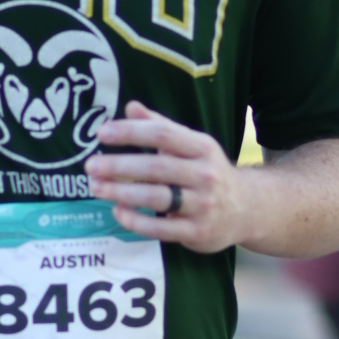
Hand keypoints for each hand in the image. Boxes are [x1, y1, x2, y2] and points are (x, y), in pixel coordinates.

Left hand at [86, 103, 246, 253]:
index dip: (131, 132)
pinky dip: (136, 221)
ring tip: (96, 187)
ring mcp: (203, 205)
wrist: (247, 208)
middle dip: (120, 166)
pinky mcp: (198, 231)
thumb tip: (131, 107)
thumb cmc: (208, 171)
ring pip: (157, 198)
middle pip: (156, 167)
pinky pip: (161, 228)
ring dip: (122, 192)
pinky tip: (117, 211)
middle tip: (91, 165)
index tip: (102, 133)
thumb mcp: (192, 145)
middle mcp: (204, 174)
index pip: (163, 135)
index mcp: (201, 147)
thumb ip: (161, 127)